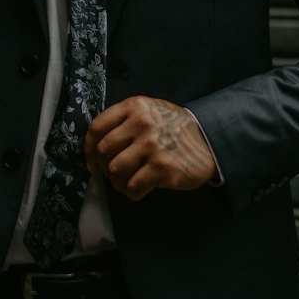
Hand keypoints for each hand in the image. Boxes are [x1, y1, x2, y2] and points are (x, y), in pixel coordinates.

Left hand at [85, 96, 216, 200]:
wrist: (209, 140)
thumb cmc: (173, 128)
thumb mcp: (149, 111)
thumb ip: (124, 121)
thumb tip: (95, 147)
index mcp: (135, 106)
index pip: (97, 127)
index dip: (88, 148)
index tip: (91, 162)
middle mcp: (142, 123)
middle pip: (104, 151)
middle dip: (105, 167)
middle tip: (116, 174)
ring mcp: (152, 145)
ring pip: (115, 171)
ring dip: (118, 182)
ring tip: (130, 182)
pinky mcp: (162, 167)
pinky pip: (132, 187)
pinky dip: (133, 192)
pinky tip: (143, 188)